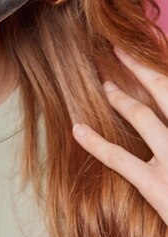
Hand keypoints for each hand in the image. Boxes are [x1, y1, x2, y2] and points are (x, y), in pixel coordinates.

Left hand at [72, 46, 167, 225]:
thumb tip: (161, 111)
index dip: (155, 67)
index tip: (140, 50)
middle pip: (163, 88)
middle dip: (138, 66)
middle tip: (117, 49)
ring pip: (141, 116)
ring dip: (118, 97)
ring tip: (103, 84)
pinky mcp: (157, 187)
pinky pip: (121, 159)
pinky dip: (96, 143)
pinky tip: (77, 130)